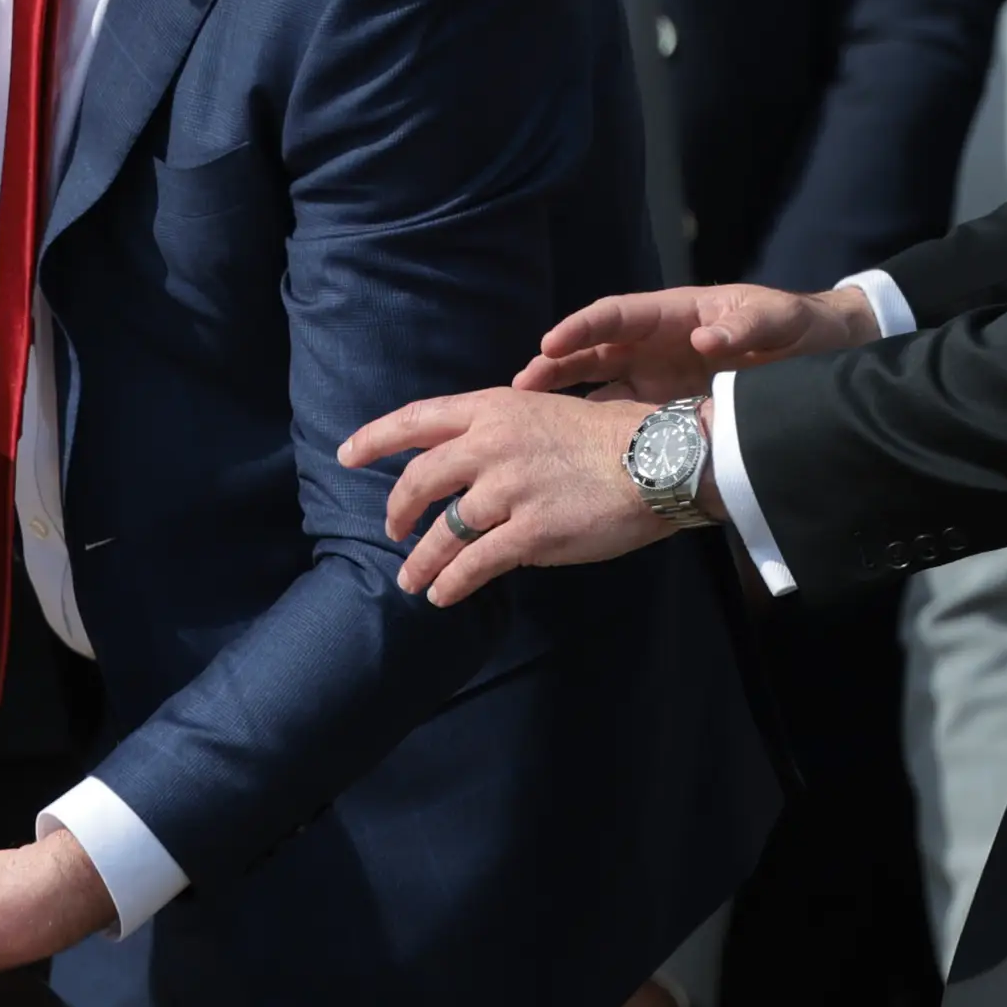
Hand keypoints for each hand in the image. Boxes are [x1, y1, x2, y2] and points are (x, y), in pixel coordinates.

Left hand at [336, 388, 676, 606]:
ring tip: (410, 581)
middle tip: (391, 529)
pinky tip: (443, 596)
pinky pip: (475, 564)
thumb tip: (468, 465)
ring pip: (443, 531)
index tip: (347, 455)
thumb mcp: (543, 411)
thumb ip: (499, 433)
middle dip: (397, 509)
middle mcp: (491, 447)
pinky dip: (452, 583)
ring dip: (420, 560)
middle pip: (420, 479)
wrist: (660, 459)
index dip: (375, 439)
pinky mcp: (531, 532)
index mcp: (493, 410)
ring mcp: (509, 490)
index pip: (416, 420)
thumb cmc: (610, 436)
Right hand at [517, 283, 878, 398]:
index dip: (580, 328)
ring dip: (564, 402)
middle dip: (555, 366)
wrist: (825, 355)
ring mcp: (656, 380)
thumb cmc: (799, 327)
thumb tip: (707, 338)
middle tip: (521, 388)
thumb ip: (746, 326)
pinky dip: (593, 431)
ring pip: (597, 388)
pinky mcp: (665, 412)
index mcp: (672, 314)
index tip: (551, 344)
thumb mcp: (778, 320)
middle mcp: (654, 345)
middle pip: (591, 352)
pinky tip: (571, 453)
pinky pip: (621, 419)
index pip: (614, 315)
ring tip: (528, 423)